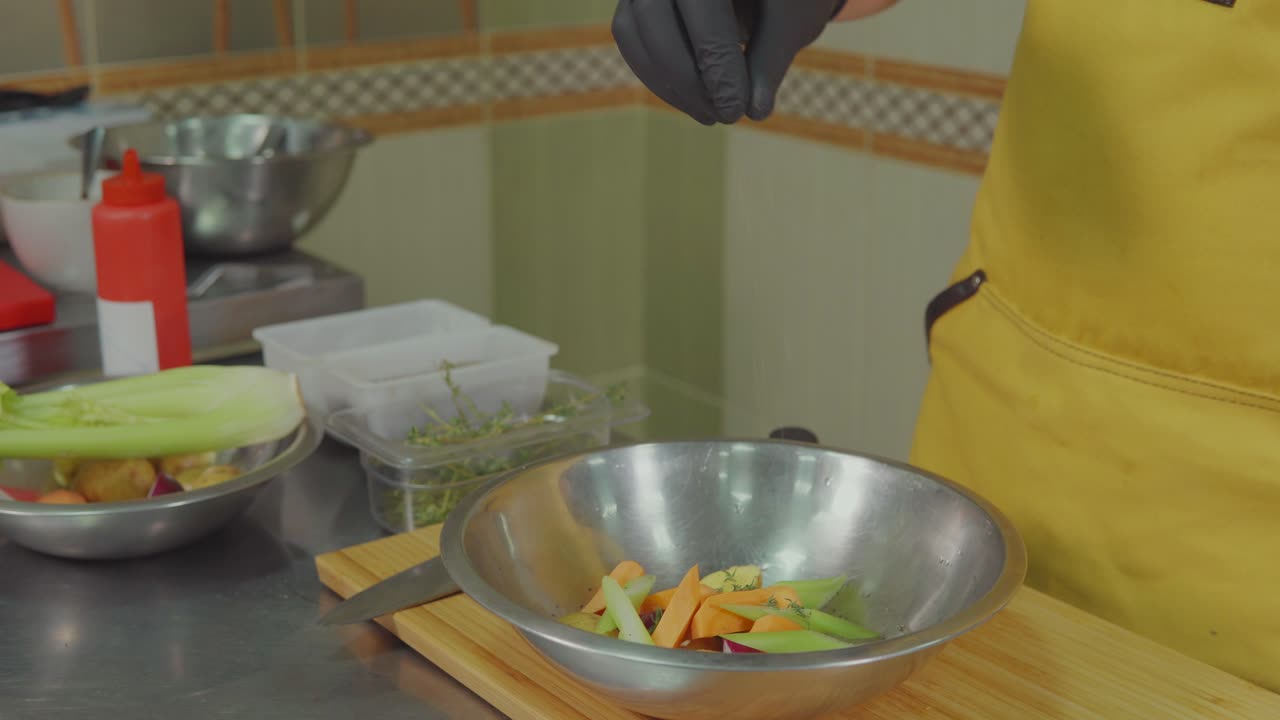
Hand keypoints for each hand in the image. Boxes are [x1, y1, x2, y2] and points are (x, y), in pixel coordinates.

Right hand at [612, 0, 845, 124]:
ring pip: (633, 29)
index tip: (735, 109)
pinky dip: (657, 75)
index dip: (716, 62)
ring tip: (710, 115)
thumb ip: (770, 60)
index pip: (703, 6)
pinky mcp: (638, 0)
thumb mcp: (793, 18)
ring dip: (667, 82)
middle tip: (722, 116)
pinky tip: (694, 102)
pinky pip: (631, 38)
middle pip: (654, 15)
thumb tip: (755, 110)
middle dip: (685, 76)